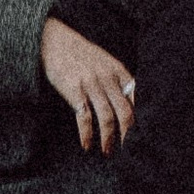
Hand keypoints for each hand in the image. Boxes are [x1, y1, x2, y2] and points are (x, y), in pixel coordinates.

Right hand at [41, 17, 135, 152]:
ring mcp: (91, 84)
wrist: (54, 42)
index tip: (139, 135)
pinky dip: (87, 134)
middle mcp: (108, 78)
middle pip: (125, 112)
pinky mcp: (74, 91)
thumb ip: (118, 80)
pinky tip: (87, 145)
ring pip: (107, 118)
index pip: (136, 99)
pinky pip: (85, 118)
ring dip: (108, 139)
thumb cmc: (80, 54)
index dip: (139, 119)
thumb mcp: (105, 61)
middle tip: (128, 151)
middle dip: (128, 135)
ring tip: (107, 151)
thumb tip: (131, 105)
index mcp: (119, 71)